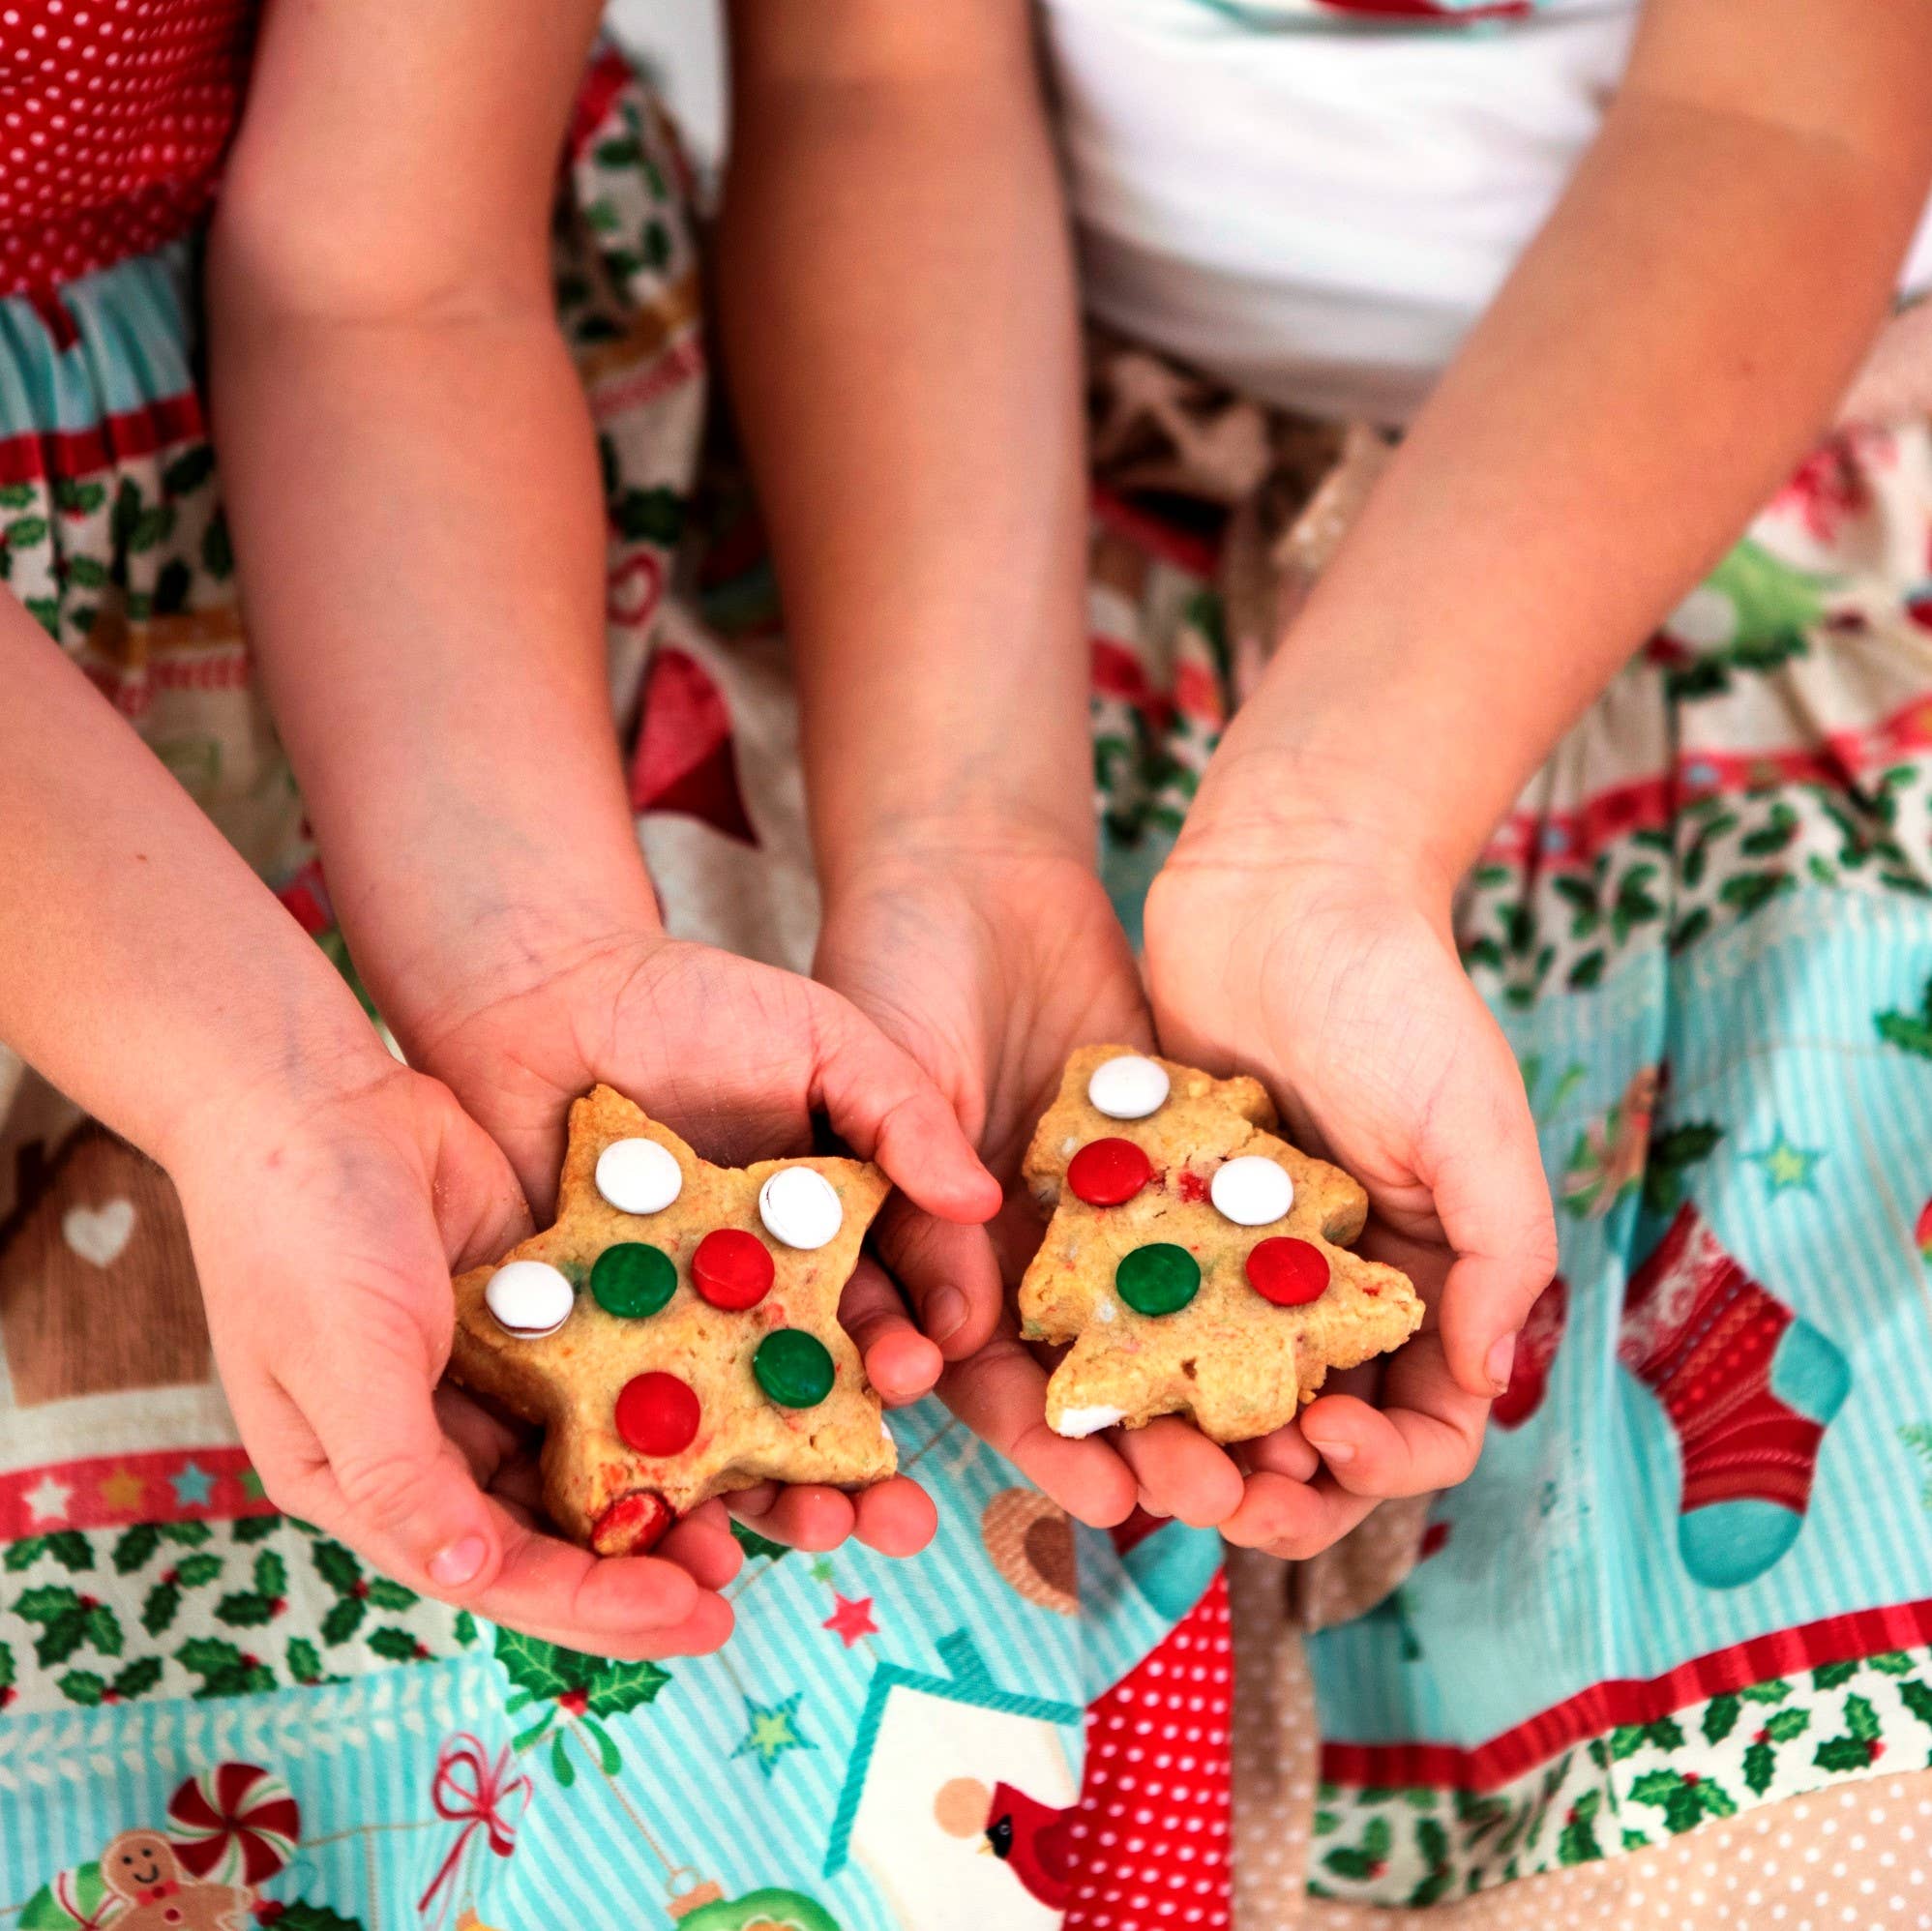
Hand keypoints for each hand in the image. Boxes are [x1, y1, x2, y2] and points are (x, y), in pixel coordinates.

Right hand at [168, 1057, 741, 1659]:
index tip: (689, 1619)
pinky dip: (667, 1385)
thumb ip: (402, 1470)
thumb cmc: (297, 1233)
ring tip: (755, 1507)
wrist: (317, 1093)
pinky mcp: (542, 1306)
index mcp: (370, 1480)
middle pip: (554, 1526)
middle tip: (737, 1584)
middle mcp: (437, 1440)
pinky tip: (739, 1400)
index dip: (591, 1605)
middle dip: (643, 1560)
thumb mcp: (340, 1361)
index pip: (494, 1570)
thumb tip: (470, 1569)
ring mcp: (495, 1371)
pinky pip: (613, 1362)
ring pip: (595, 1451)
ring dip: (668, 1481)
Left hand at [401, 924, 1001, 1559]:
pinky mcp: (603, 1352)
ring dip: (794, 1495)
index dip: (937, 1329)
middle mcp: (774, 1290)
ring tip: (820, 1535)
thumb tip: (985, 1200)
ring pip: (752, 1431)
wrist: (541, 998)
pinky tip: (693, 1524)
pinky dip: (670, 1489)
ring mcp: (689, 1328)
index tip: (943, 1356)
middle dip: (878, 1454)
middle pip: (841, 1388)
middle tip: (904, 1510)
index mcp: (842, 1224)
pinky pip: (642, 1435)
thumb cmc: (692, 1006)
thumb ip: (906, 1109)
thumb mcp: (822, 1036)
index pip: (910, 1291)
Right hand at [817, 830, 1338, 1534]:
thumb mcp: (893, 1087)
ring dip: (1212, 1392)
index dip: (1042, 1449)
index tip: (1108, 1501)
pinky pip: (1212, 1233)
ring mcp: (1101, 1210)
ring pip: (1163, 1325)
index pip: (986, 1383)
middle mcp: (1021, 1255)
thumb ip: (916, 1200)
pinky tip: (1315, 1336)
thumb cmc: (895, 973)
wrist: (973, 870)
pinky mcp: (1165, 1156)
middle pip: (1086, 1380)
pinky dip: (1257, 1287)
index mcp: (936, 1259)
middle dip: (1145, 1446)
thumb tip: (958, 1336)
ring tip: (1282, 1450)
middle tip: (1211, 1496)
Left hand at [1142, 798, 1557, 1558]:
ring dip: (1181, 1446)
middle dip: (1268, 1490)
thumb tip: (1490, 1389)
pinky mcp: (1156, 1220)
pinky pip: (1134, 1314)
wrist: (1283, 888)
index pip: (1421, 1428)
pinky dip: (1115, 1360)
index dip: (1384, 1468)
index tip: (1329, 1444)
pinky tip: (1079, 1380)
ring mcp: (1237, 1262)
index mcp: (1423, 1284)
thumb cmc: (1398, 999)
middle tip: (1213, 1493)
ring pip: (1208, 1398)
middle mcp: (1329, 1292)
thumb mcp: (1478, 1126)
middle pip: (1306, 1440)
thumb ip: (1499, 1258)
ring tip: (1139, 1453)